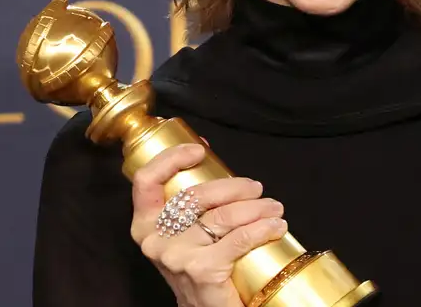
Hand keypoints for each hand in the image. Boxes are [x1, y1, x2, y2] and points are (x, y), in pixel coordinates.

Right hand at [129, 144, 287, 306]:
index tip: (199, 151)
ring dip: (257, 207)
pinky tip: (276, 227)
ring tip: (274, 208)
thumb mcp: (184, 234)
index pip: (147, 181)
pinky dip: (264, 228)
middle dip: (235, 187)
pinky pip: (240, 238)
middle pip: (198, 195)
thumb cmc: (199, 269)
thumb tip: (205, 151)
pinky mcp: (202, 270)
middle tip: (257, 190)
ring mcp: (177, 256)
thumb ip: (189, 201)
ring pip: (224, 215)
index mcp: (144, 226)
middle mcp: (155, 241)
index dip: (172, 158)